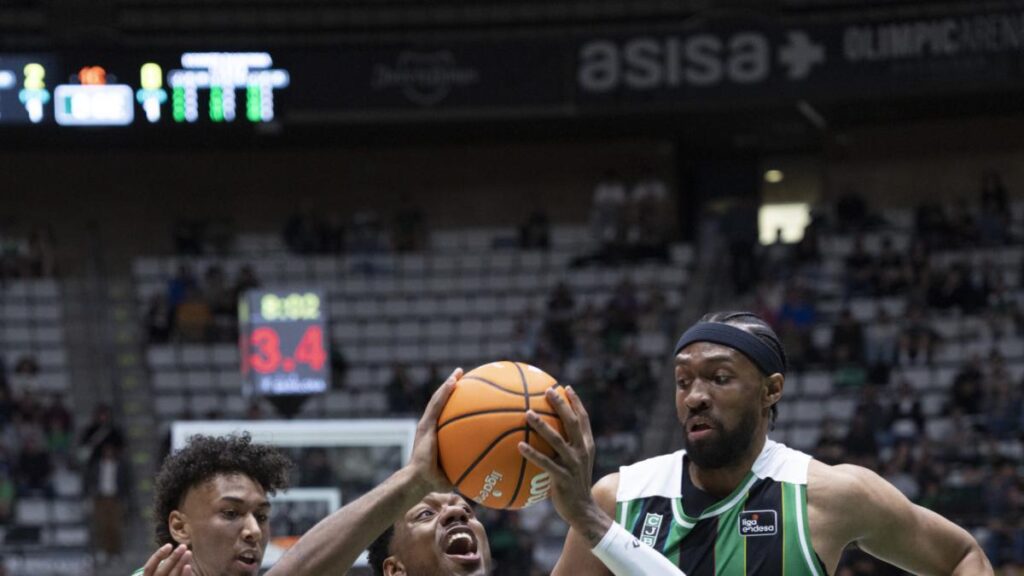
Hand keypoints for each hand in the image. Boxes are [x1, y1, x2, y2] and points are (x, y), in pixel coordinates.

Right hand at [142, 543, 191, 575]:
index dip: (158, 555)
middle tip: (183, 546)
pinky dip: (184, 575)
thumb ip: (164, 567)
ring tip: (189, 552)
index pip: (149, 567)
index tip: (169, 545)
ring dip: (180, 564)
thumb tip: (175, 550)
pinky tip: (188, 566)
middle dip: (173, 558)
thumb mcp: (160, 575)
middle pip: (162, 571)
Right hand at [408, 367, 461, 491]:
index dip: (453, 403)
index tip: (464, 393)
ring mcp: (427, 424)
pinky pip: (437, 404)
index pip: (445, 415)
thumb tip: (492, 466)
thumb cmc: (437, 480)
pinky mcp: (426, 425)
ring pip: (438, 399)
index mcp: (435, 435)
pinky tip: (454, 381)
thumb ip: (469, 463)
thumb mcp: (457, 469)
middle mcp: (430, 426)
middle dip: (451, 389)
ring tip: (458, 373)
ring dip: (448, 384)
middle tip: (461, 377)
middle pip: (441, 403)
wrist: (420, 479)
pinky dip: (445, 391)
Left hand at [519, 386, 602, 530]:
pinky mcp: (563, 478)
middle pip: (572, 422)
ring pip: (558, 440)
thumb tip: (546, 433)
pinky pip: (545, 463)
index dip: (576, 402)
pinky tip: (519, 445)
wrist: (582, 510)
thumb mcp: (575, 463)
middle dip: (561, 405)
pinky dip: (533, 453)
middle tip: (548, 391)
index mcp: (586, 445)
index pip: (583, 419)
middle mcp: (582, 451)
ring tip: (528, 413)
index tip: (565, 387)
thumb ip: (566, 447)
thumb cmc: (573, 484)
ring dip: (542, 426)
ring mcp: (573, 464)